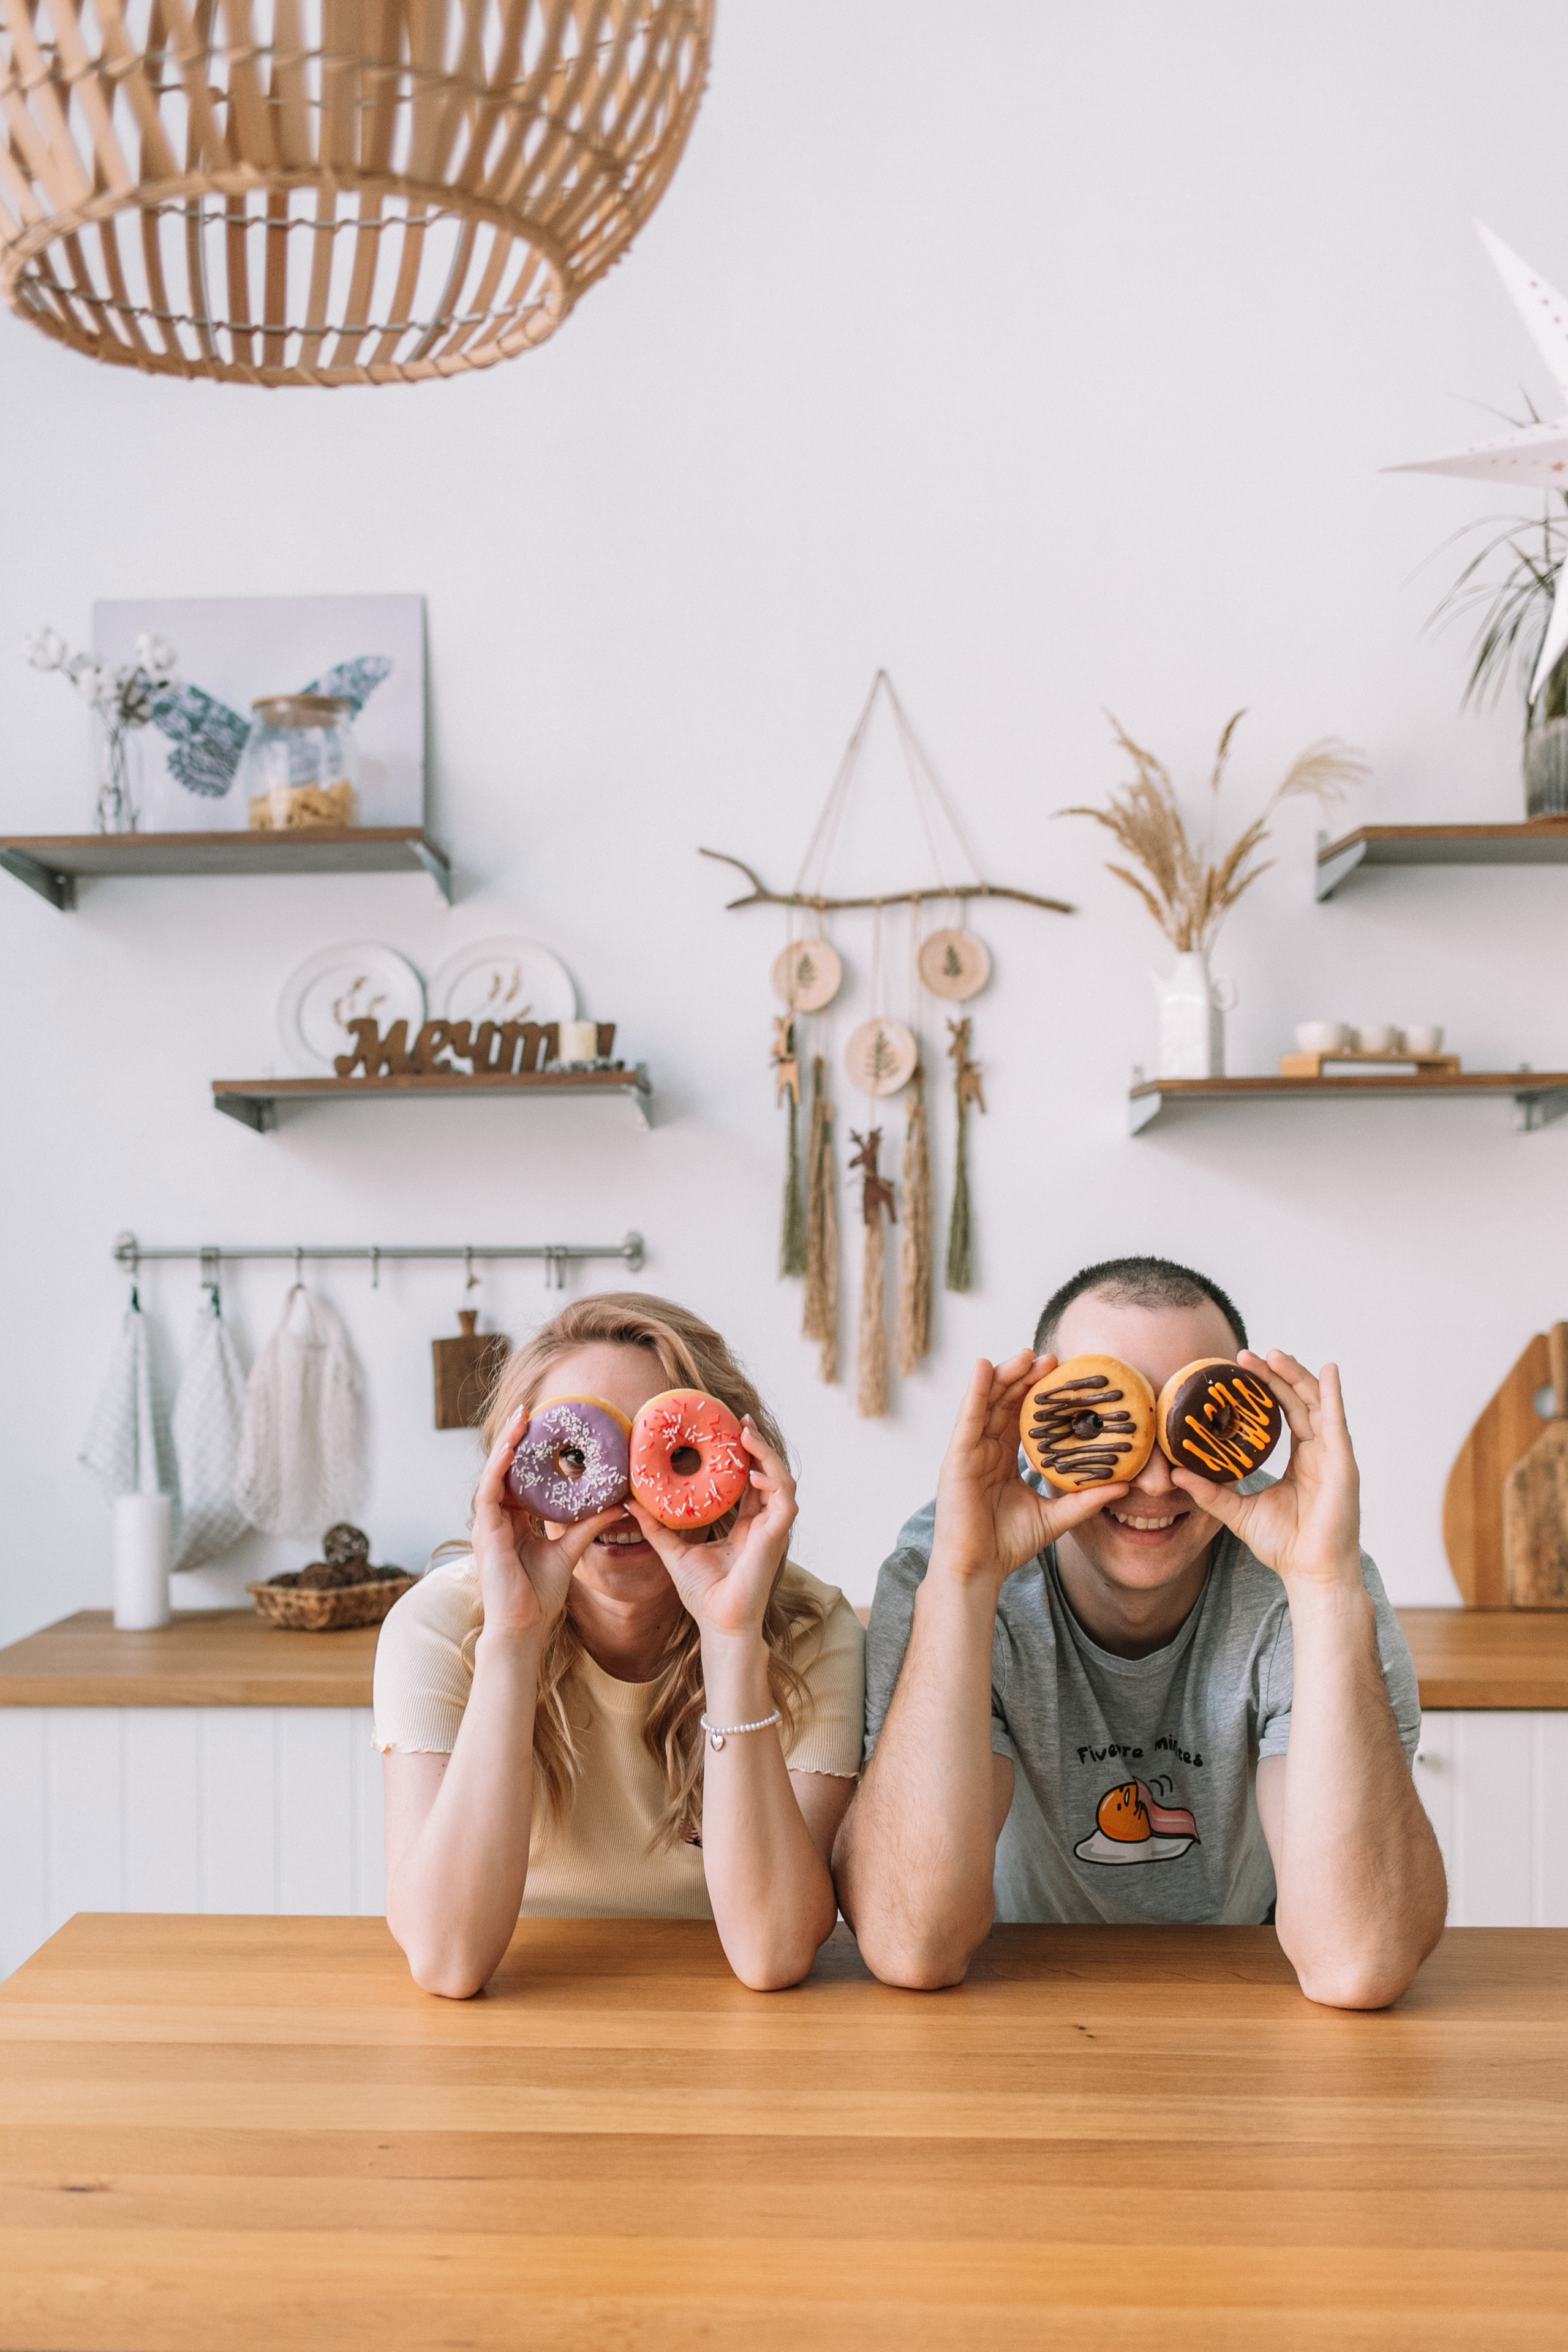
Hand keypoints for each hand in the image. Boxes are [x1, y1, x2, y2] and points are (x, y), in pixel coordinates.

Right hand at [470, 1407, 626, 1641]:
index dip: (527, 1449)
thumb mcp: (570, 1550)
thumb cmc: (540, 1594)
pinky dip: (498, 1469)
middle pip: (504, 1468)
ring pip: (494, 1473)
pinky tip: (509, 1450)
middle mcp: (497, 1517)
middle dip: (514, 1437)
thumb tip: (618, 1504)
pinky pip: (488, 1493)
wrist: (524, 1626)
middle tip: (529, 1408)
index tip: (543, 1423)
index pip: (518, 1475)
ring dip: (505, 1444)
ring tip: (520, 1418)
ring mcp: (488, 1524)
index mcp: (514, 1519)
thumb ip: (588, 1525)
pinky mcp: (485, 1532)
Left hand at [627, 1417, 796, 1645]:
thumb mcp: (674, 1552)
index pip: (750, 1483)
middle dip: (759, 1446)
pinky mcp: (776, 1538)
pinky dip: (773, 1483)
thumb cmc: (703, 1595)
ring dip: (768, 1456)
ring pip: (782, 1482)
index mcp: (745, 1526)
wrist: (719, 1625)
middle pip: (769, 1475)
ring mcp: (773, 1531)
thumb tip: (629, 1503)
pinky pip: (785, 1502)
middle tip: (742, 1421)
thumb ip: (657, 1527)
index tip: (730, 1431)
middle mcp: (763, 1525)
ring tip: (746, 1436)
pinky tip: (753, 1473)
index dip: (745, 1457)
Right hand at [931, 1352, 1128, 1587]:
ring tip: (1025, 1354)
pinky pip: (968, 1418)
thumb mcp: (1056, 1517)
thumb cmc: (1008, 1544)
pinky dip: (975, 1391)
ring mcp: (970, 1452)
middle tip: (1051, 1358)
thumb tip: (1125, 1485)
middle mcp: (986, 1449)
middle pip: (1005, 1403)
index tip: (1063, 1374)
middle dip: (1025, 1377)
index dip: (1040, 1394)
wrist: (980, 1569)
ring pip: (987, 1403)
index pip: (1022, 1417)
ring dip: (1005, 1375)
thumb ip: (1086, 1500)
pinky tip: (984, 1368)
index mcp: (1005, 1459)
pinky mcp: (957, 1458)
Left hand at [1167, 1351, 1360, 1593]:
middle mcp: (1318, 1453)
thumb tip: (1174, 1473)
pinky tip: (1329, 1371)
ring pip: (1315, 1404)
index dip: (1265, 1389)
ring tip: (1274, 1355)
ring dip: (1296, 1377)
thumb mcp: (1237, 1512)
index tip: (1238, 1369)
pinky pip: (1337, 1422)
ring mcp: (1333, 1456)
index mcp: (1299, 1460)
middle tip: (1246, 1356)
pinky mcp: (1343, 1464)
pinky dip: (1333, 1395)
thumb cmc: (1284, 1545)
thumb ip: (1210, 1491)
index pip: (1282, 1414)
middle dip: (1275, 1376)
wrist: (1310, 1572)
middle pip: (1297, 1402)